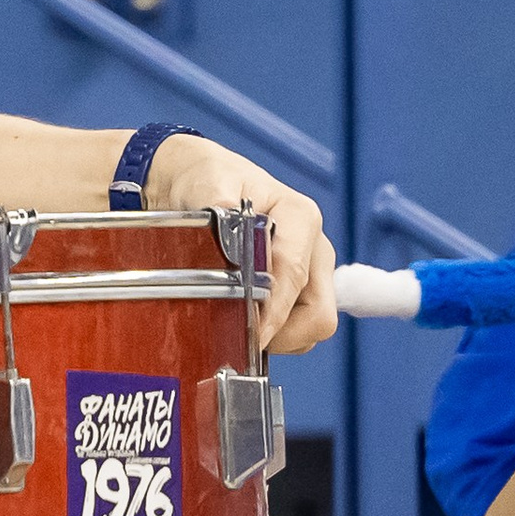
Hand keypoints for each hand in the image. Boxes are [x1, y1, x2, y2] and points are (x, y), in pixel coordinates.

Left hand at [150, 136, 335, 353]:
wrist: (196, 181)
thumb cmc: (206, 178)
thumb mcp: (207, 183)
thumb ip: (218, 204)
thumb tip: (224, 228)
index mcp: (300, 218)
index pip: (295, 276)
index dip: (273, 312)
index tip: (249, 335)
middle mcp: (313, 247)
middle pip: (318, 314)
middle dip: (280, 332)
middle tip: (238, 336)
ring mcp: (309, 271)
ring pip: (310, 327)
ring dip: (276, 337)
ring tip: (234, 326)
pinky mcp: (297, 290)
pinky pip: (296, 330)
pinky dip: (272, 336)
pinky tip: (240, 323)